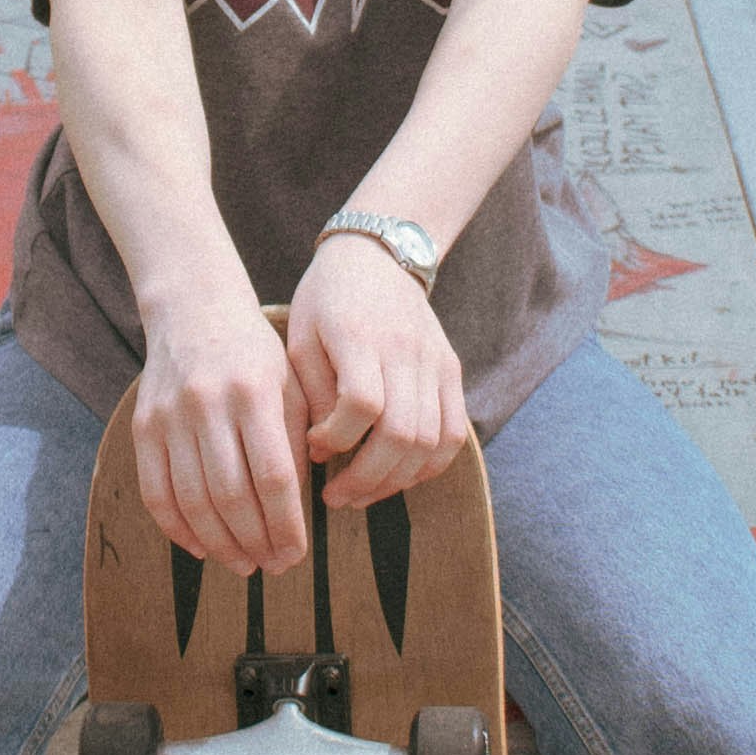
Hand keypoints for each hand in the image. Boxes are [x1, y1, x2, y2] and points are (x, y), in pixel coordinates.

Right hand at [131, 283, 309, 576]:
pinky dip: (177, 528)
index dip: (286, 524)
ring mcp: (170, 416)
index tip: (298, 554)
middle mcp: (209, 404)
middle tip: (274, 566)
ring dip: (220, 543)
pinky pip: (155, 491)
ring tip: (244, 564)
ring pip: (193, 501)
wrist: (194, 308)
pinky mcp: (143, 426)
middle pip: (232, 495)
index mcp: (255, 392)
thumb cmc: (254, 353)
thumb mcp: (289, 384)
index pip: (273, 476)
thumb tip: (295, 511)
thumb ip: (294, 442)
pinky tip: (200, 547)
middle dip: (256, 541)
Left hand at [285, 233, 469, 511]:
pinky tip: (399, 477)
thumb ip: (314, 393)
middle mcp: (405, 351)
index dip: (338, 438)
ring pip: (431, 441)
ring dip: (397, 480)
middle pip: (402, 433)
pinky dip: (430, 465)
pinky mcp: (451, 372)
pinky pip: (453, 434)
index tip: (314, 447)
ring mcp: (435, 363)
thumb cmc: (326, 301)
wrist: (377, 257)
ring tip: (362, 494)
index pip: (363, 404)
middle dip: (367, 477)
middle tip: (336, 498)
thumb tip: (325, 452)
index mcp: (360, 336)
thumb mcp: (302, 336)